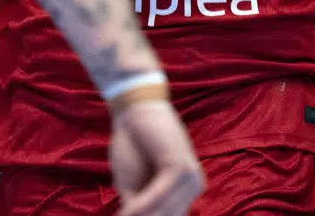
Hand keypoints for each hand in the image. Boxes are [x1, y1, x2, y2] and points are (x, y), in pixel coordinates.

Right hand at [109, 99, 203, 215]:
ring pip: (165, 212)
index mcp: (185, 193)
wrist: (134, 110)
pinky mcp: (181, 167)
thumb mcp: (132, 186)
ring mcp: (190, 178)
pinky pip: (160, 196)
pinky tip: (126, 211)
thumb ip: (140, 207)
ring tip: (121, 215)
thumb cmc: (132, 145)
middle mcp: (193, 188)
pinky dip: (142, 204)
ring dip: (141, 215)